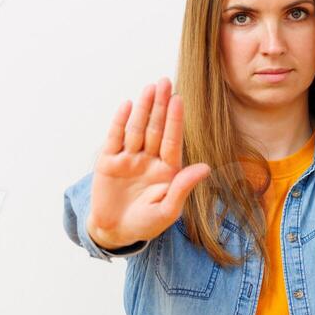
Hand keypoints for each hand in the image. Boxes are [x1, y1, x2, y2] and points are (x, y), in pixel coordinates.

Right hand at [86, 77, 211, 248]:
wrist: (115, 232)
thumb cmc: (145, 223)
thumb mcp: (167, 211)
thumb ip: (183, 188)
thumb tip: (205, 167)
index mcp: (167, 170)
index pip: (171, 140)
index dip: (175, 120)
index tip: (179, 100)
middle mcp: (149, 160)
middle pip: (155, 128)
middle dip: (160, 106)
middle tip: (165, 82)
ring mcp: (128, 159)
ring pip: (136, 129)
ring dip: (143, 109)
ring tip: (149, 88)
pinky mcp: (109, 161)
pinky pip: (115, 138)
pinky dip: (120, 122)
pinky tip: (127, 105)